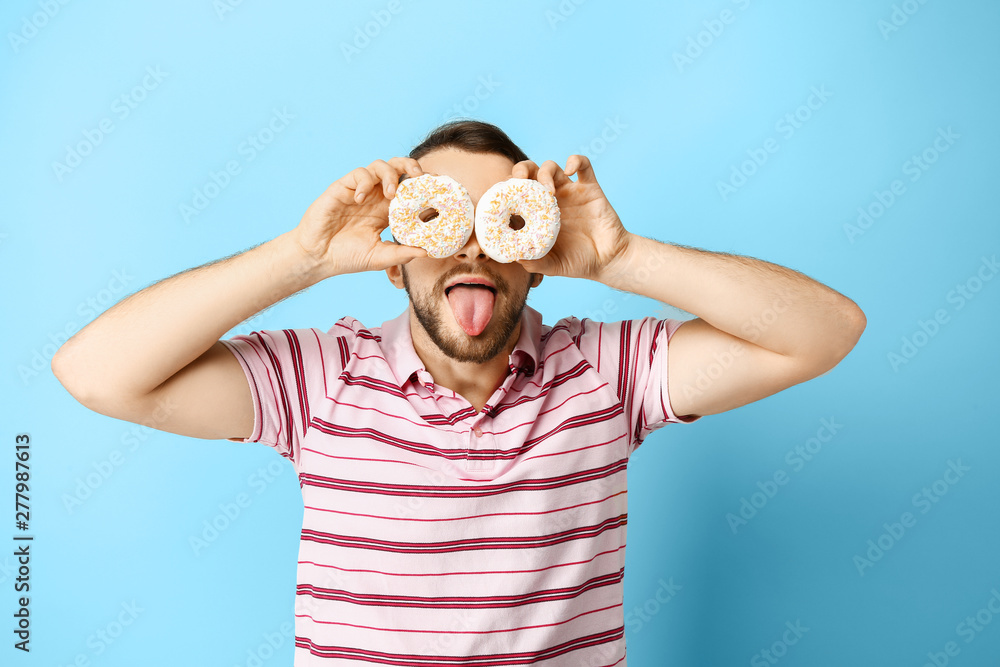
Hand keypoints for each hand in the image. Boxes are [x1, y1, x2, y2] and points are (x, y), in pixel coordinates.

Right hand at [291, 157, 428, 276]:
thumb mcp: (379, 257)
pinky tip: (361, 199)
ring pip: (379, 166)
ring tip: (391, 194)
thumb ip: (401, 254)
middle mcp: (376, 197)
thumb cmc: (347, 257)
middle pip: (397, 169)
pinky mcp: (342, 187)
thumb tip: (426, 252)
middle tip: (419, 177)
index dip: (422, 186)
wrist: (318, 257)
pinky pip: (359, 174)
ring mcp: (360, 191)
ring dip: (390, 175)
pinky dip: (365, 183)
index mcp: (387, 210)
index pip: (409, 190)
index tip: (436, 190)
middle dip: (410, 166)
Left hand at [510, 155, 632, 280]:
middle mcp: (550, 200)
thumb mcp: (553, 266)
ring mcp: (569, 192)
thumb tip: (515, 257)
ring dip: (544, 172)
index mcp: (537, 214)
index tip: (503, 197)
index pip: (516, 195)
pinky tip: (569, 170)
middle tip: (520, 181)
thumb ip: (535, 262)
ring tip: (548, 190)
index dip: (507, 191)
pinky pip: (583, 165)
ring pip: (551, 167)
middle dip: (520, 171)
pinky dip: (575, 161)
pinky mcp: (589, 188)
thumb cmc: (579, 263)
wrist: (608, 260)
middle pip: (529, 174)